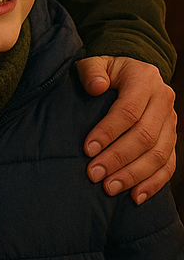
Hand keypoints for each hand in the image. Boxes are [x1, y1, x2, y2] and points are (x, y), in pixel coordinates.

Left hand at [77, 56, 176, 202]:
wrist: (134, 71)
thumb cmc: (108, 70)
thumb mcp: (96, 62)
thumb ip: (91, 71)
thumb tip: (95, 87)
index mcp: (145, 79)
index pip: (129, 111)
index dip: (108, 131)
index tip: (87, 149)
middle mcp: (163, 101)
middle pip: (144, 137)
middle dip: (118, 159)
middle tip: (94, 174)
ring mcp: (171, 123)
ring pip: (158, 155)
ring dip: (134, 175)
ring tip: (109, 188)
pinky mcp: (172, 140)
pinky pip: (168, 165)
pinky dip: (154, 183)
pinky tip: (136, 197)